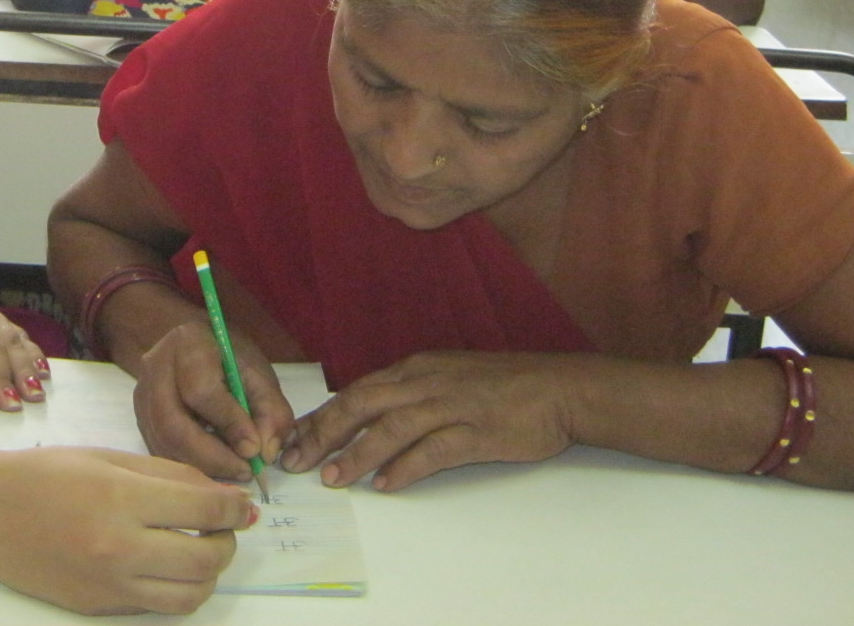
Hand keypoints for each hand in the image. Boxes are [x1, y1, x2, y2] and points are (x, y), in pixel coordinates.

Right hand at [0, 447, 255, 615]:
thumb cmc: (44, 474)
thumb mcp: (108, 459)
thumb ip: (168, 474)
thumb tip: (222, 494)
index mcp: (120, 498)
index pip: (204, 508)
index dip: (235, 506)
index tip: (245, 503)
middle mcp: (118, 547)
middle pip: (207, 559)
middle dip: (227, 541)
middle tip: (223, 526)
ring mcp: (108, 584)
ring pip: (190, 596)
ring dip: (208, 574)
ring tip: (198, 548)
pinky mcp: (98, 608)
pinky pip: (156, 606)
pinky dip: (175, 588)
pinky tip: (166, 564)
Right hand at [132, 319, 293, 482]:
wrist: (199, 349)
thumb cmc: (231, 359)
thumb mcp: (260, 375)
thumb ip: (270, 410)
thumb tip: (263, 452)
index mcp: (187, 343)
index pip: (201, 391)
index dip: (229, 424)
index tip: (254, 449)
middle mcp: (155, 367)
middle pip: (173, 424)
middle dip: (212, 457)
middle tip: (245, 471)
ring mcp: (142, 394)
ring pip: (163, 443)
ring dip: (201, 467)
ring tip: (234, 470)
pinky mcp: (140, 418)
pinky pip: (160, 451)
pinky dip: (189, 466)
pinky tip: (215, 465)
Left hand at [282, 351, 582, 491]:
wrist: (560, 387)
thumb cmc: (502, 387)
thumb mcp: (446, 378)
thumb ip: (408, 395)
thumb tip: (367, 419)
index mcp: (414, 369)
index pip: (356, 391)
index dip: (322, 416)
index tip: (294, 439)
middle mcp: (425, 381)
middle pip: (362, 403)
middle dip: (324, 432)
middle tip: (296, 460)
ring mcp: (451, 404)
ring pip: (392, 426)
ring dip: (358, 453)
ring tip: (333, 478)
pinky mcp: (476, 429)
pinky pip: (434, 448)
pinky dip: (407, 467)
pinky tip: (387, 485)